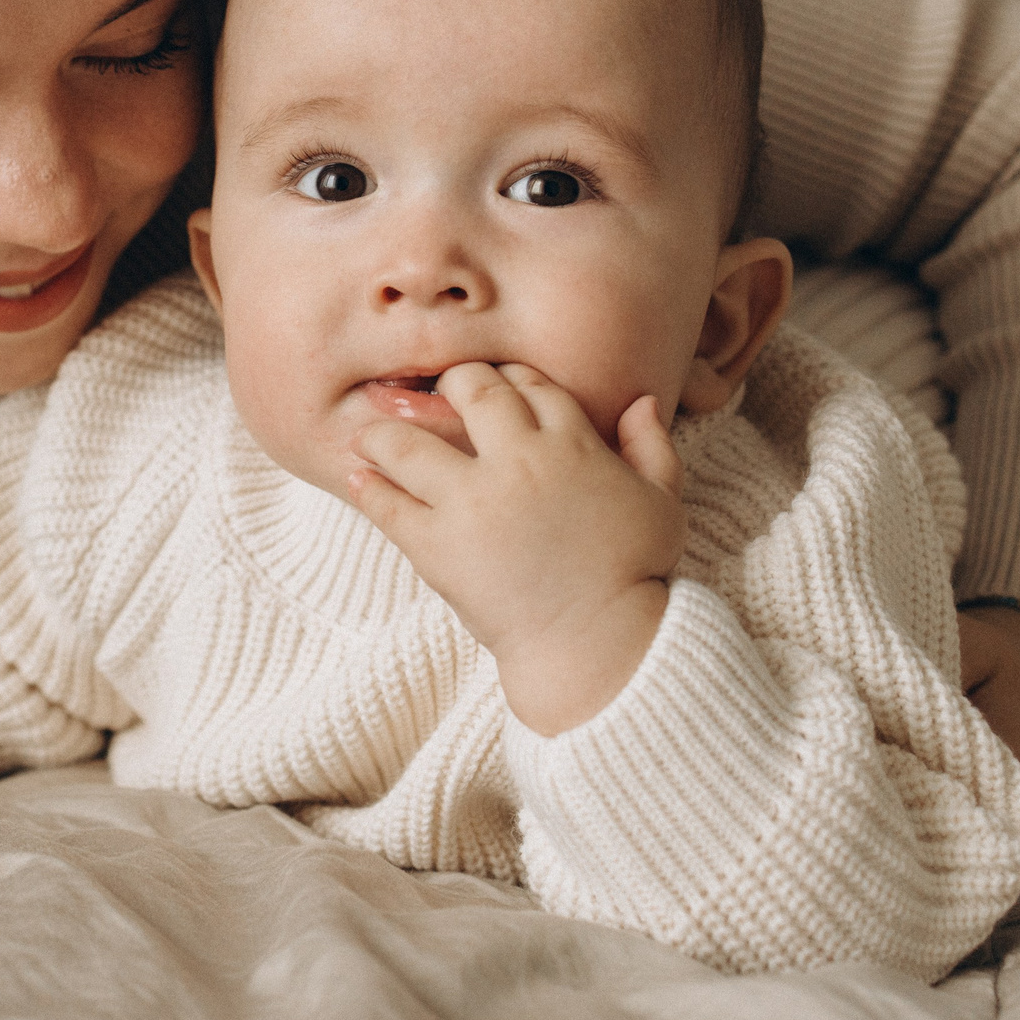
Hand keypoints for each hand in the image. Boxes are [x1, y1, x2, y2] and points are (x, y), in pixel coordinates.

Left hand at [348, 362, 684, 734]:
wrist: (597, 642)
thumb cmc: (634, 574)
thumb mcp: (661, 504)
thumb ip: (652, 447)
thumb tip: (640, 400)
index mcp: (573, 445)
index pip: (531, 384)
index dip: (510, 377)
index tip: (495, 385)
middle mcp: (518, 461)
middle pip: (472, 392)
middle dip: (452, 384)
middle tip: (436, 392)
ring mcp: (472, 502)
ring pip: (410, 443)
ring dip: (385, 433)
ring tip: (371, 436)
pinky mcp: (436, 544)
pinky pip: (388, 505)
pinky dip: (368, 488)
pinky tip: (358, 479)